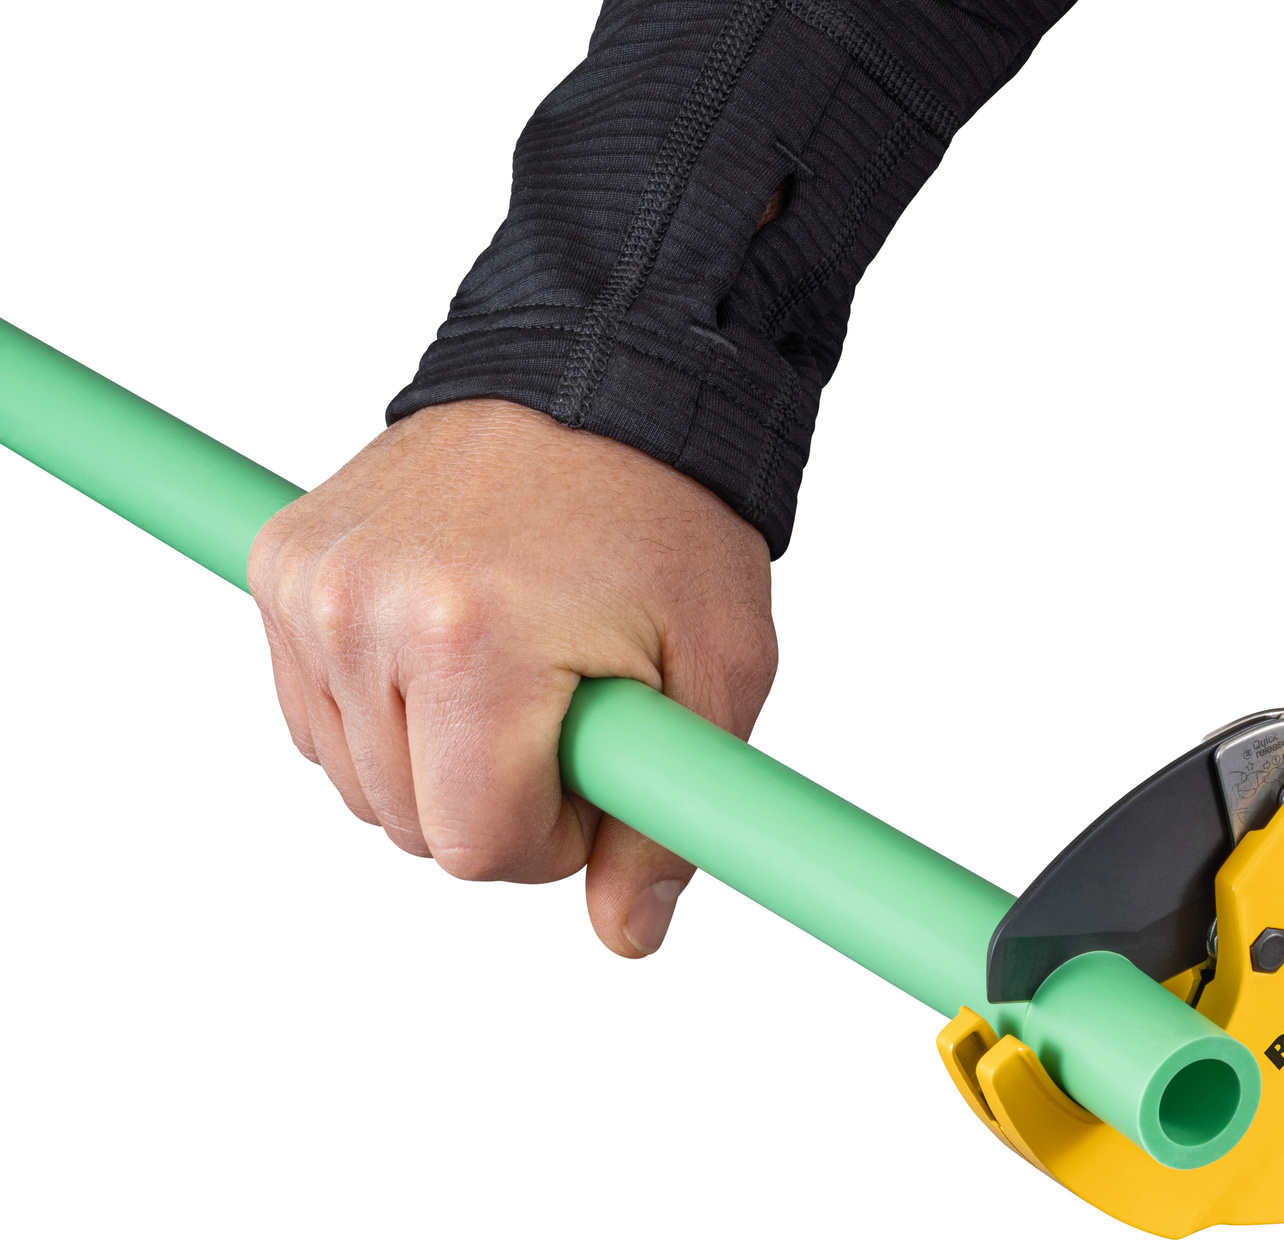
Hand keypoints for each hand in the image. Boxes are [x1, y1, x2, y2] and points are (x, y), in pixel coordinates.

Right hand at [248, 398, 776, 956]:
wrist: (606, 369)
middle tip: (571, 715)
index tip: (601, 771)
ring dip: (436, 763)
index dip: (554, 842)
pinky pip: (313, 716)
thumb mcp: (718, 668)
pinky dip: (382, 715)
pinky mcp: (281, 562)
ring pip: (354, 783)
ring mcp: (311, 585)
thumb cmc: (670, 516)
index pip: (475, 846)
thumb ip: (669, 820)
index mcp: (475, 641)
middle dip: (497, 804)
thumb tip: (627, 936)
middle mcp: (367, 611)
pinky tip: (453, 654)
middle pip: (409, 825)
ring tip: (518, 672)